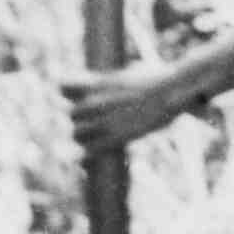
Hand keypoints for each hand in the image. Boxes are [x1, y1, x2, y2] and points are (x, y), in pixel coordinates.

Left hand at [63, 64, 182, 155]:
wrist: (170, 91)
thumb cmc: (156, 80)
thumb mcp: (128, 73)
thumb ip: (112, 81)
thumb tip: (112, 81)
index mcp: (98, 83)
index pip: (63, 87)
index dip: (66, 92)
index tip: (73, 96)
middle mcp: (96, 102)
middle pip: (71, 114)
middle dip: (80, 119)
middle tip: (90, 122)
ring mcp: (104, 121)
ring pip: (77, 133)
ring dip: (82, 137)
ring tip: (92, 140)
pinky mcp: (116, 137)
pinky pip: (91, 149)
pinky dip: (85, 156)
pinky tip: (83, 159)